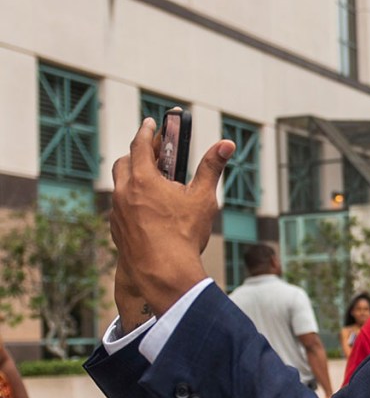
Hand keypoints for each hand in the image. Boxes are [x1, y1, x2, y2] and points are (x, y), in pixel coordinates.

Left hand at [110, 118, 234, 316]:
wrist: (164, 274)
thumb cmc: (184, 235)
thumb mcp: (203, 198)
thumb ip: (211, 168)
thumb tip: (226, 145)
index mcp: (143, 179)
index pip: (140, 145)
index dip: (147, 132)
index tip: (150, 123)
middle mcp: (124, 192)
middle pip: (124, 162)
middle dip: (137, 154)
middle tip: (152, 153)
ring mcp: (117, 213)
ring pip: (120, 186)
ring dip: (132, 178)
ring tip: (151, 183)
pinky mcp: (117, 231)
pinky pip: (120, 208)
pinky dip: (130, 201)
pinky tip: (146, 212)